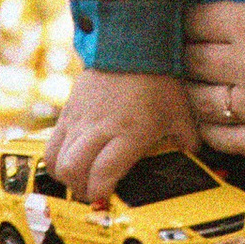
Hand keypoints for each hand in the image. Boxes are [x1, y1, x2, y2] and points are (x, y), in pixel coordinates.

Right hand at [43, 66, 198, 206]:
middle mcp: (100, 128)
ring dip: (67, 178)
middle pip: (73, 171)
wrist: (133, 42)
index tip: (107, 200)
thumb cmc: (160, 79)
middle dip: (82, 191)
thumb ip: (187, 142)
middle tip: (95, 193)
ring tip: (82, 179)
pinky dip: (57, 159)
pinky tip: (73, 161)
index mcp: (129, 132)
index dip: (101, 194)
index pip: (103, 174)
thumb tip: (193, 161)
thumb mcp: (180, 113)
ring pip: (57, 160)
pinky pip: (51, 143)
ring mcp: (80, 119)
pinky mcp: (68, 110)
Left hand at [183, 0, 244, 154]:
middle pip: (191, 60)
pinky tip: (222, 109)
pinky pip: (222, 139)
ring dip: (197, 86)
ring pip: (198, 101)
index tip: (208, 16)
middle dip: (193, 48)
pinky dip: (211, 125)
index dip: (197, 15)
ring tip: (212, 76)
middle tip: (208, 44)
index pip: (195, 20)